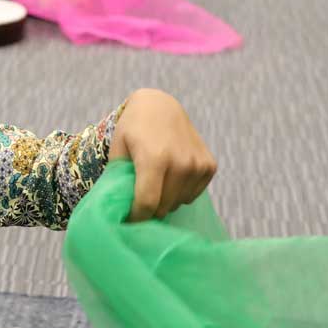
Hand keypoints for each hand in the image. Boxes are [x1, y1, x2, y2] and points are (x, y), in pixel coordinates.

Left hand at [109, 89, 216, 221]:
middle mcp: (181, 163)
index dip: (136, 217)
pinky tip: (171, 177)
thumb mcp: (117, 150)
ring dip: (165, 201)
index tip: (128, 220)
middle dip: (149, 210)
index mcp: (155, 158)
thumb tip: (118, 210)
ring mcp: (198, 165)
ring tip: (155, 183)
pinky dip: (180, 193)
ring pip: (178, 203)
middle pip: (164, 206)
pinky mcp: (209, 166)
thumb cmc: (133, 129)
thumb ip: (118, 180)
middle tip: (139, 201)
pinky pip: (192, 195)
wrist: (160, 106)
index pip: (147, 203)